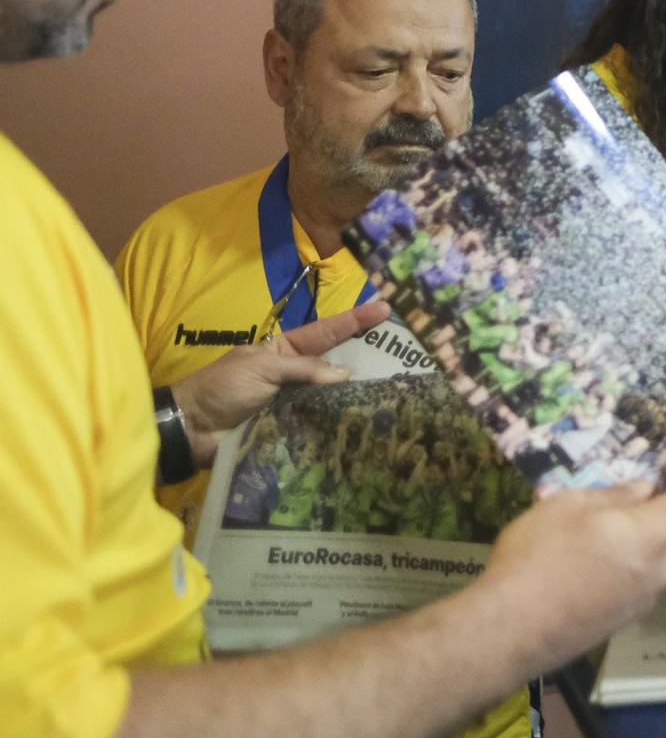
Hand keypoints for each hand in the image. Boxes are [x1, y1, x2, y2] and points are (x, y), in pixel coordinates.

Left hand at [171, 301, 391, 466]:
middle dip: (365, 355)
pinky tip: (363, 419)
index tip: (385, 308)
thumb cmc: (222, 388)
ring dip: (356, 392)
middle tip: (401, 349)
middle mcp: (294, 374)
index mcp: (283, 350)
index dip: (354, 321)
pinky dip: (339, 420)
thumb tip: (346, 375)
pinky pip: (321, 422)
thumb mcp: (261, 367)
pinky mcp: (293, 429)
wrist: (192, 429)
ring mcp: (295, 402)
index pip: (325, 332)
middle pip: (336, 363)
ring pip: (332, 394)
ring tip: (392, 387)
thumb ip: (304, 369)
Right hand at [478, 450, 665, 674]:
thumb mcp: (569, 505)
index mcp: (656, 534)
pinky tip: (588, 556)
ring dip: (643, 530)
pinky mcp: (626, 618)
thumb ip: (615, 495)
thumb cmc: (538, 558)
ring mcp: (647, 598)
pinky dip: (629, 557)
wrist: (507, 634)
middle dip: (665, 500)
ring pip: (660, 550)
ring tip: (598, 520)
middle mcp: (663, 568)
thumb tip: (644, 490)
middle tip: (629, 483)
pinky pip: (641, 575)